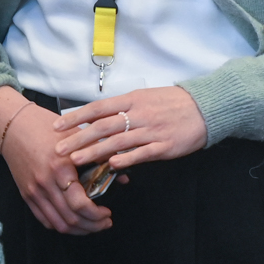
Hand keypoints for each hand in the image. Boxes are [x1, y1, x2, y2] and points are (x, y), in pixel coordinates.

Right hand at [0, 88, 113, 235]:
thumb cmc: (46, 126)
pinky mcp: (26, 194)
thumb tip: (123, 176)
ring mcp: (34, 191)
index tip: (108, 213)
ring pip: (58, 224)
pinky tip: (72, 221)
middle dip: (92, 226)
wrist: (14, 125)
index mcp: (60, 168)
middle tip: (104, 222)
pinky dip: (60, 226)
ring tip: (91, 225)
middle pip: (71, 219)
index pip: (80, 204)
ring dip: (78, 230)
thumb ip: (101, 155)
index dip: (97, 215)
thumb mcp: (77, 136)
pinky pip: (44, 220)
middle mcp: (45, 183)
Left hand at [52, 86, 209, 176]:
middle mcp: (139, 114)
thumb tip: (96, 117)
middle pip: (103, 126)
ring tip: (76, 160)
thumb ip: (122, 107)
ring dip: (94, 151)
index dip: (76, 117)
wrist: (205, 107)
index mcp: (132, 99)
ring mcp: (151, 130)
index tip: (58, 126)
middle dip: (78, 138)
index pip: (97, 107)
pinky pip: (141, 153)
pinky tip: (111, 166)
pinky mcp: (164, 146)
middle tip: (59, 149)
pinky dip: (125, 159)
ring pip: (118, 141)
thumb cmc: (171, 102)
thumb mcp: (144, 97)